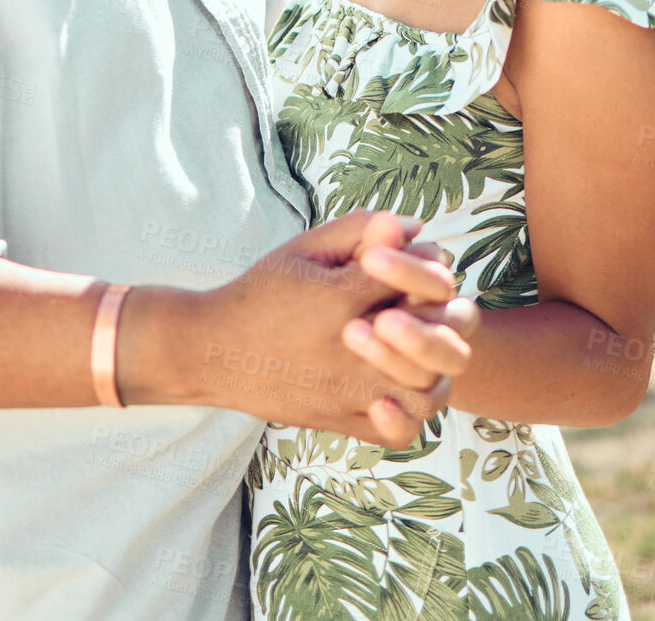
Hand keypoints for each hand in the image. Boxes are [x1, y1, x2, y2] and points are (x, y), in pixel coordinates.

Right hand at [118, 210, 454, 445]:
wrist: (213, 351)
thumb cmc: (260, 292)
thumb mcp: (303, 249)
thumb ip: (357, 230)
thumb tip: (412, 224)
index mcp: (344, 296)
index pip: (426, 277)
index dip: (429, 264)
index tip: (413, 262)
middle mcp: (353, 348)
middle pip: (439, 335)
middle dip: (442, 314)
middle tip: (424, 303)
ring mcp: (349, 390)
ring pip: (429, 388)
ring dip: (434, 363)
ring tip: (417, 344)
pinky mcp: (341, 421)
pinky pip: (400, 431)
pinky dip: (411, 412)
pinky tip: (397, 386)